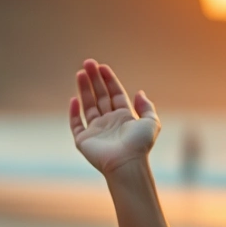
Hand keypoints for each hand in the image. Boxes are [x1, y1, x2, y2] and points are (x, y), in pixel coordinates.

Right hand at [69, 59, 159, 173]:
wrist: (127, 163)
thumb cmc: (140, 145)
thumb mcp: (151, 122)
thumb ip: (146, 106)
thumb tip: (140, 92)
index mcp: (124, 117)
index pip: (115, 94)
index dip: (109, 80)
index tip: (102, 67)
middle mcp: (109, 122)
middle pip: (100, 96)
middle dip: (94, 79)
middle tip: (88, 63)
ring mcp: (96, 131)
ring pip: (88, 105)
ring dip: (84, 89)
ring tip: (80, 73)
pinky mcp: (84, 140)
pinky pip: (76, 124)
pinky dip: (74, 112)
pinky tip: (74, 99)